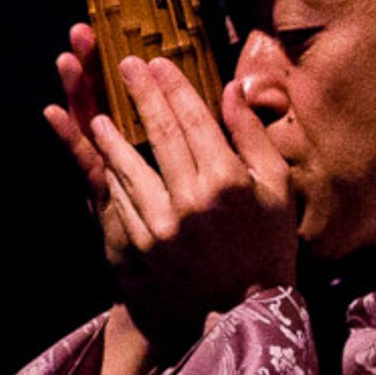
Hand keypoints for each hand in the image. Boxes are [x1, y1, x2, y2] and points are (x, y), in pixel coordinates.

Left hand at [45, 30, 297, 348]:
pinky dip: (112, 175)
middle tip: (125, 65)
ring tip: (100, 115)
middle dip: (140, 94)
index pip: (194, 120)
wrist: (240, 311)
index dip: (173, 87)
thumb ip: (252, 137)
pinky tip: (103, 159)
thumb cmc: (267, 245)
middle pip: (160, 133)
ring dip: (112, 136)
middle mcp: (192, 198)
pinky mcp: (142, 244)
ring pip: (130, 165)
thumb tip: (232, 90)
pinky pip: (122, 199)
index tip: (156, 62)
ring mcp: (162, 223)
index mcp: (228, 180)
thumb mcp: (276, 189)